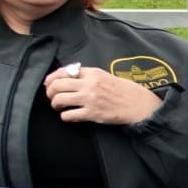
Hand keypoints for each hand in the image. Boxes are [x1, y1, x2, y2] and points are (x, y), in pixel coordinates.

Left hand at [43, 64, 161, 126]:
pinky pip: (68, 115)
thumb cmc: (124, 91)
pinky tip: (69, 116)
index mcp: (93, 73)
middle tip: (51, 96)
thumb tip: (68, 77)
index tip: (49, 83)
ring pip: (59, 100)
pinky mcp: (92, 114)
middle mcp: (89, 84)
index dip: (52, 78)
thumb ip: (88, 75)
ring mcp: (90, 99)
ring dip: (55, 104)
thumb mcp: (106, 76)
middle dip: (50, 92)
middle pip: (57, 85)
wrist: (139, 105)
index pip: (64, 71)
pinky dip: (65, 116)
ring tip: (58, 106)